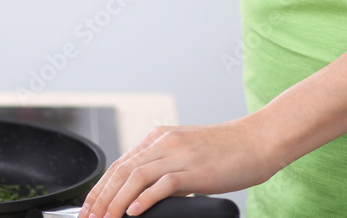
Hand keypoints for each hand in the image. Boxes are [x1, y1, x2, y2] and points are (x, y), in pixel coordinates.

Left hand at [78, 118, 272, 217]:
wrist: (258, 140)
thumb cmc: (228, 150)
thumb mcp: (188, 152)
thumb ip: (165, 165)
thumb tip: (144, 190)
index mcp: (162, 136)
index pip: (121, 162)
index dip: (101, 186)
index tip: (88, 207)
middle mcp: (166, 141)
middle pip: (122, 170)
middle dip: (101, 196)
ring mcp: (180, 154)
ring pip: (136, 176)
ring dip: (115, 202)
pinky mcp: (195, 169)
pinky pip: (163, 184)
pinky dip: (144, 199)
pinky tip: (133, 213)